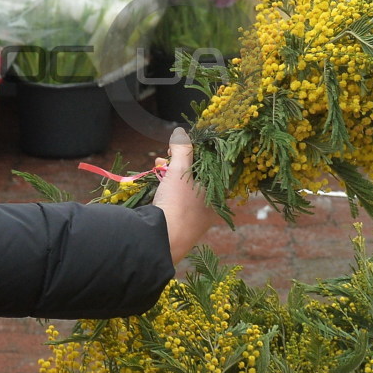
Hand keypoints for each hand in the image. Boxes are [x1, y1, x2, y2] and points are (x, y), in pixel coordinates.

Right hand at [152, 128, 219, 264]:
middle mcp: (208, 207)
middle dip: (177, 163)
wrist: (161, 241)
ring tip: (156, 168)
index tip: (178, 148)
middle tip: (164, 158)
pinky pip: (174, 201)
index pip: (209, 166)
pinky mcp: (179, 225)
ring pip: (182, 189)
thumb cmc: (178, 204)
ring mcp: (193, 218)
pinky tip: (155, 184)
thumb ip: (183, 149)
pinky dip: (165, 190)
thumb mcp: (180, 171)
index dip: (193, 153)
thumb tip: (181, 132)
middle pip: (194, 176)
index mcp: (217, 194)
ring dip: (169, 175)